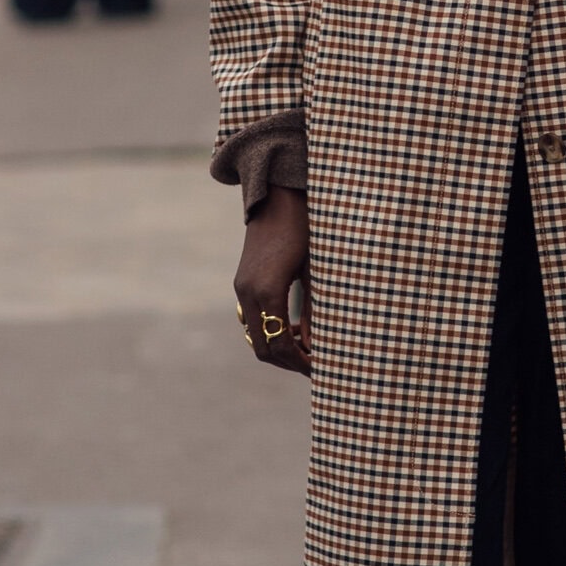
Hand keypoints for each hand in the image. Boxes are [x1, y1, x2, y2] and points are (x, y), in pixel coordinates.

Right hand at [234, 186, 311, 376]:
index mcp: (268, 291)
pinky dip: (270, 332)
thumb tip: (317, 346)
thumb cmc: (305, 228)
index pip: (281, 345)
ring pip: (255, 337)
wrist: (278, 197)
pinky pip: (252, 320)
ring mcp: (242, 288)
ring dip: (279, 348)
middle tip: (316, 365)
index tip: (322, 369)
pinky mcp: (243, 282)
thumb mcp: (316, 270)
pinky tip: (293, 328)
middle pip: (264, 348)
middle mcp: (249, 293)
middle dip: (289, 362)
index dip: (301, 362)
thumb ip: (315, 311)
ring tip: (307, 349)